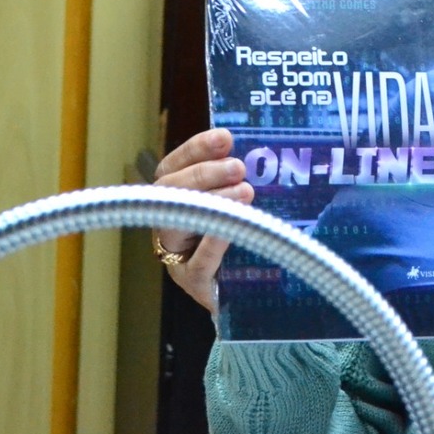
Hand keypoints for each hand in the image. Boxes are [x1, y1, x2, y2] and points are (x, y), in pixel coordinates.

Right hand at [151, 128, 253, 312]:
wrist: (247, 296)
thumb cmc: (243, 243)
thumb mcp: (240, 207)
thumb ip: (240, 182)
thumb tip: (264, 149)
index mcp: (176, 201)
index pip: (174, 167)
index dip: (196, 149)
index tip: (225, 137)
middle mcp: (168, 226)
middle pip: (171, 191)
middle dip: (204, 174)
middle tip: (238, 166)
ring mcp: (177, 256)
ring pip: (178, 223)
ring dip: (212, 202)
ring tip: (245, 190)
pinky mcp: (195, 283)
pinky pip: (199, 262)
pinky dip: (213, 243)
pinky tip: (232, 227)